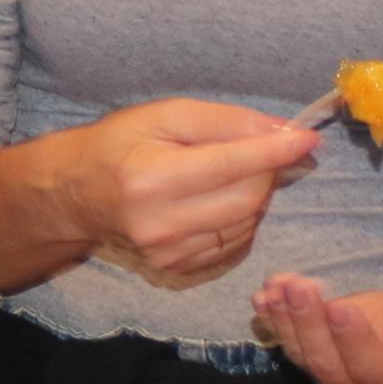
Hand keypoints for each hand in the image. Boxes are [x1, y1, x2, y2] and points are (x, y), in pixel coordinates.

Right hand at [41, 99, 320, 288]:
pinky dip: (240, 219)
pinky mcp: (173, 269)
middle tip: (262, 152)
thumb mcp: (165, 114)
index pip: (233, 165)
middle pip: (247, 200)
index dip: (277, 151)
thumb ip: (225, 121)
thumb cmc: (119, 143)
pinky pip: (231, 244)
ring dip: (256, 195)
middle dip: (267, 172)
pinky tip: (221, 200)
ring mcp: (167, 253)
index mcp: (153, 177)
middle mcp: (159, 222)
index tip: (307, 137)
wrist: (74, 192)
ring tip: (236, 173)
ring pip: (245, 224)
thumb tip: (281, 130)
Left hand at [252, 274, 382, 383]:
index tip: (341, 306)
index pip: (371, 369)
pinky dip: (276, 317)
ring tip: (276, 286)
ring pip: (303, 353)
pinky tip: (265, 293)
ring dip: (285, 319)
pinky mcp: (320, 355)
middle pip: (327, 364)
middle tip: (298, 287)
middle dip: (309, 324)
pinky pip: (293, 339)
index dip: (353, 341)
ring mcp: (337, 376)